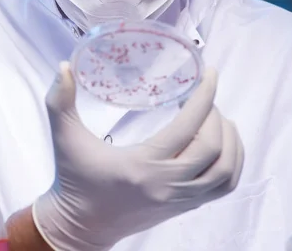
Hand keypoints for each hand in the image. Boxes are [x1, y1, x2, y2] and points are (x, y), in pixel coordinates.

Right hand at [32, 62, 243, 250]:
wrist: (80, 225)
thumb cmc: (73, 178)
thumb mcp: (64, 137)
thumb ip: (59, 100)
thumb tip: (63, 66)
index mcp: (140, 166)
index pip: (187, 129)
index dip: (204, 98)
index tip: (209, 75)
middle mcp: (165, 185)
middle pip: (213, 149)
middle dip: (215, 115)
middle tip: (202, 95)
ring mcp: (177, 199)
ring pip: (225, 171)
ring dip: (230, 140)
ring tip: (217, 117)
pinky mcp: (182, 206)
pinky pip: (223, 187)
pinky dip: (232, 163)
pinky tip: (222, 144)